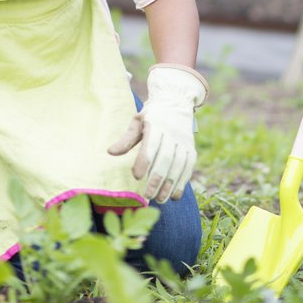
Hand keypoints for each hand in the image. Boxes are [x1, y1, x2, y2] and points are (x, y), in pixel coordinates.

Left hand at [107, 64, 208, 203]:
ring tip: (159, 200)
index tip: (136, 177)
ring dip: (170, 185)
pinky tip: (174, 196)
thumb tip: (111, 152)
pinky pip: (188, 168)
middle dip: (157, 179)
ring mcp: (184, 141)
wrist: (176, 102)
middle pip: (166, 159)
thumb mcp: (137, 121)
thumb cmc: (152, 115)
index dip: (144, 161)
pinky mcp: (192, 149)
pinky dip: (182, 183)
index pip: (151, 145)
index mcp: (156, 124)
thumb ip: (126, 139)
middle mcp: (172, 133)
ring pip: (179, 166)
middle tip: (147, 196)